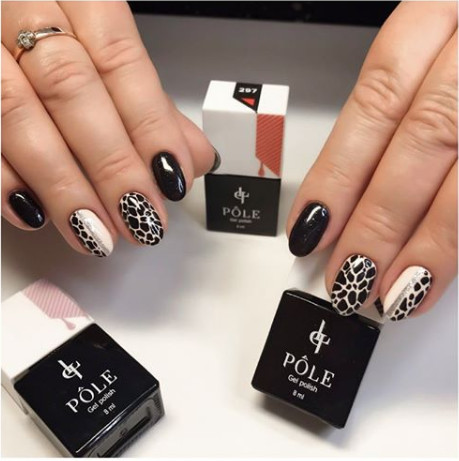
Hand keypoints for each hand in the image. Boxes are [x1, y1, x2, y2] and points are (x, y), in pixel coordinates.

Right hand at [1, 1, 216, 255]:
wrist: (4, 17)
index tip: (173, 179)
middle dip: (111, 164)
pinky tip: (34, 214)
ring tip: (97, 233)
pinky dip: (2, 179)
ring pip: (15, 112)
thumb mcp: (113, 61)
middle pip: (70, 88)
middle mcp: (24, 11)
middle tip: (141, 220)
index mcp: (80, 0)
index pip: (120, 61)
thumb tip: (196, 157)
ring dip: (62, 185)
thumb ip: (155, 106)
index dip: (150, 124)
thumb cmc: (61, 39)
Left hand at [287, 2, 456, 320]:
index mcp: (439, 14)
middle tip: (348, 276)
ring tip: (394, 291)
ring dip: (431, 242)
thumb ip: (396, 115)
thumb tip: (346, 199)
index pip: (376, 101)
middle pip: (423, 139)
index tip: (310, 228)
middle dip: (379, 219)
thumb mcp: (432, 51)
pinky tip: (441, 270)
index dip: (339, 173)